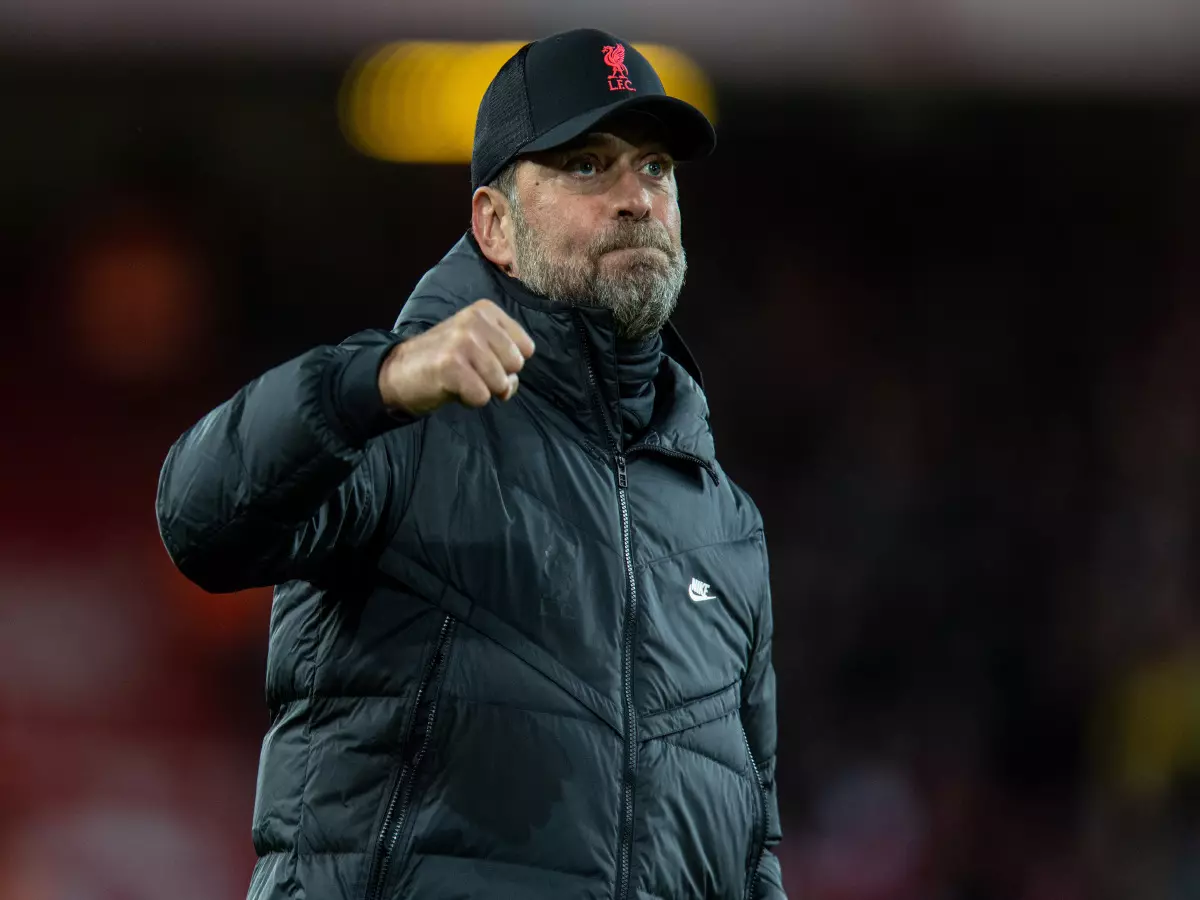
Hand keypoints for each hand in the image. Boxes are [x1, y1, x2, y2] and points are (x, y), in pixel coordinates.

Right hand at [378, 299, 535, 415]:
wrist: (398, 371)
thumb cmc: (445, 362)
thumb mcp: (479, 347)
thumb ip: (504, 360)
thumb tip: (510, 385)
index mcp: (485, 311)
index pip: (527, 348)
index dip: (508, 364)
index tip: (483, 360)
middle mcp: (475, 320)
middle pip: (516, 365)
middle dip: (498, 377)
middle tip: (471, 372)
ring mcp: (462, 341)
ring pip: (501, 383)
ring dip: (482, 390)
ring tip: (460, 379)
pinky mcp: (451, 365)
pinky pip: (482, 396)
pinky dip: (470, 400)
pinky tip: (452, 388)